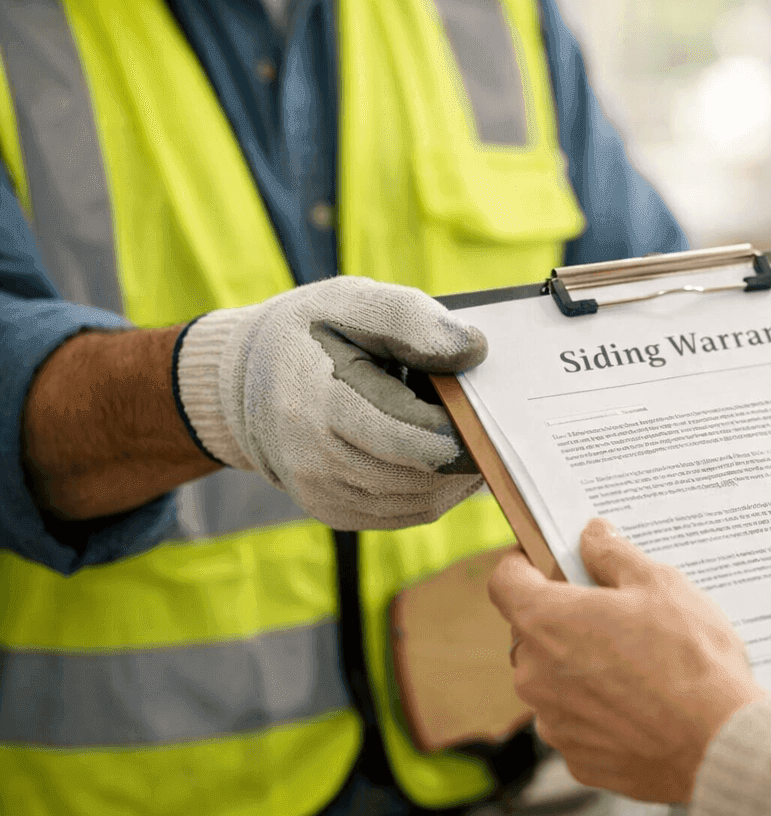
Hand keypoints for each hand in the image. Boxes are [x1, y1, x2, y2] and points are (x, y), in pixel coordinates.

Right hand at [174, 275, 487, 529]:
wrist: (242, 383)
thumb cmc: (308, 335)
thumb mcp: (352, 302)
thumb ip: (412, 320)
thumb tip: (474, 350)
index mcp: (323, 405)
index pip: (413, 437)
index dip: (461, 426)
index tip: (484, 403)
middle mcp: (317, 462)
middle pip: (422, 475)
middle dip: (463, 449)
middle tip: (482, 417)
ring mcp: (324, 494)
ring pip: (420, 501)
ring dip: (455, 473)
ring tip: (462, 431)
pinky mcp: (335, 512)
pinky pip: (406, 513)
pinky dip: (436, 488)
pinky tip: (441, 455)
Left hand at [487, 520, 766, 803]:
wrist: (718, 741)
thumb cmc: (689, 658)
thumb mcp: (660, 584)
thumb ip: (614, 555)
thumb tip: (592, 536)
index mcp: (546, 621)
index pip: (505, 582)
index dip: (523, 567)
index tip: (547, 564)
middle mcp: (535, 675)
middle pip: (533, 634)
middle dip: (565, 621)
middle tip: (615, 616)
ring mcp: (553, 722)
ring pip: (555, 682)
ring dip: (582, 670)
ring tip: (639, 667)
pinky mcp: (578, 760)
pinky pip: (579, 724)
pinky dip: (602, 714)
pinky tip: (644, 708)